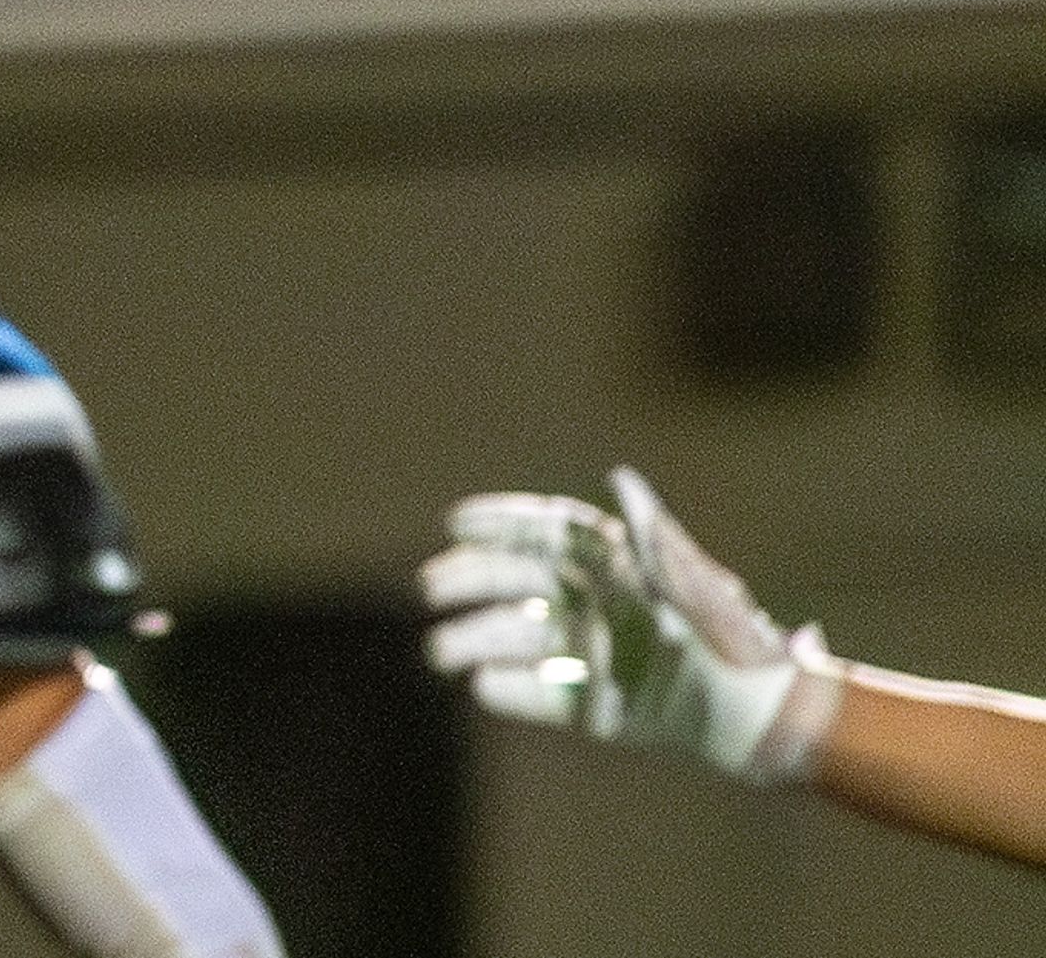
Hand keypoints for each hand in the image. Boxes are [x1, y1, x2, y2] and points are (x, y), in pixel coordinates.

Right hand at [422, 467, 846, 783]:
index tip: (454, 523)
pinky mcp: (604, 705)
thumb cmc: (734, 646)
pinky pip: (548, 694)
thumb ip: (652, 538)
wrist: (769, 722)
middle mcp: (604, 604)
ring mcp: (600, 654)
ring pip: (524, 638)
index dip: (503, 523)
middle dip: (473, 582)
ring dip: (479, 640)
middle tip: (430, 590)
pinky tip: (482, 688)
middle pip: (522, 582)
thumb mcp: (690, 588)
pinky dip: (514, 691)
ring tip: (439, 653)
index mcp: (623, 567)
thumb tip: (621, 479)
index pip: (551, 534)